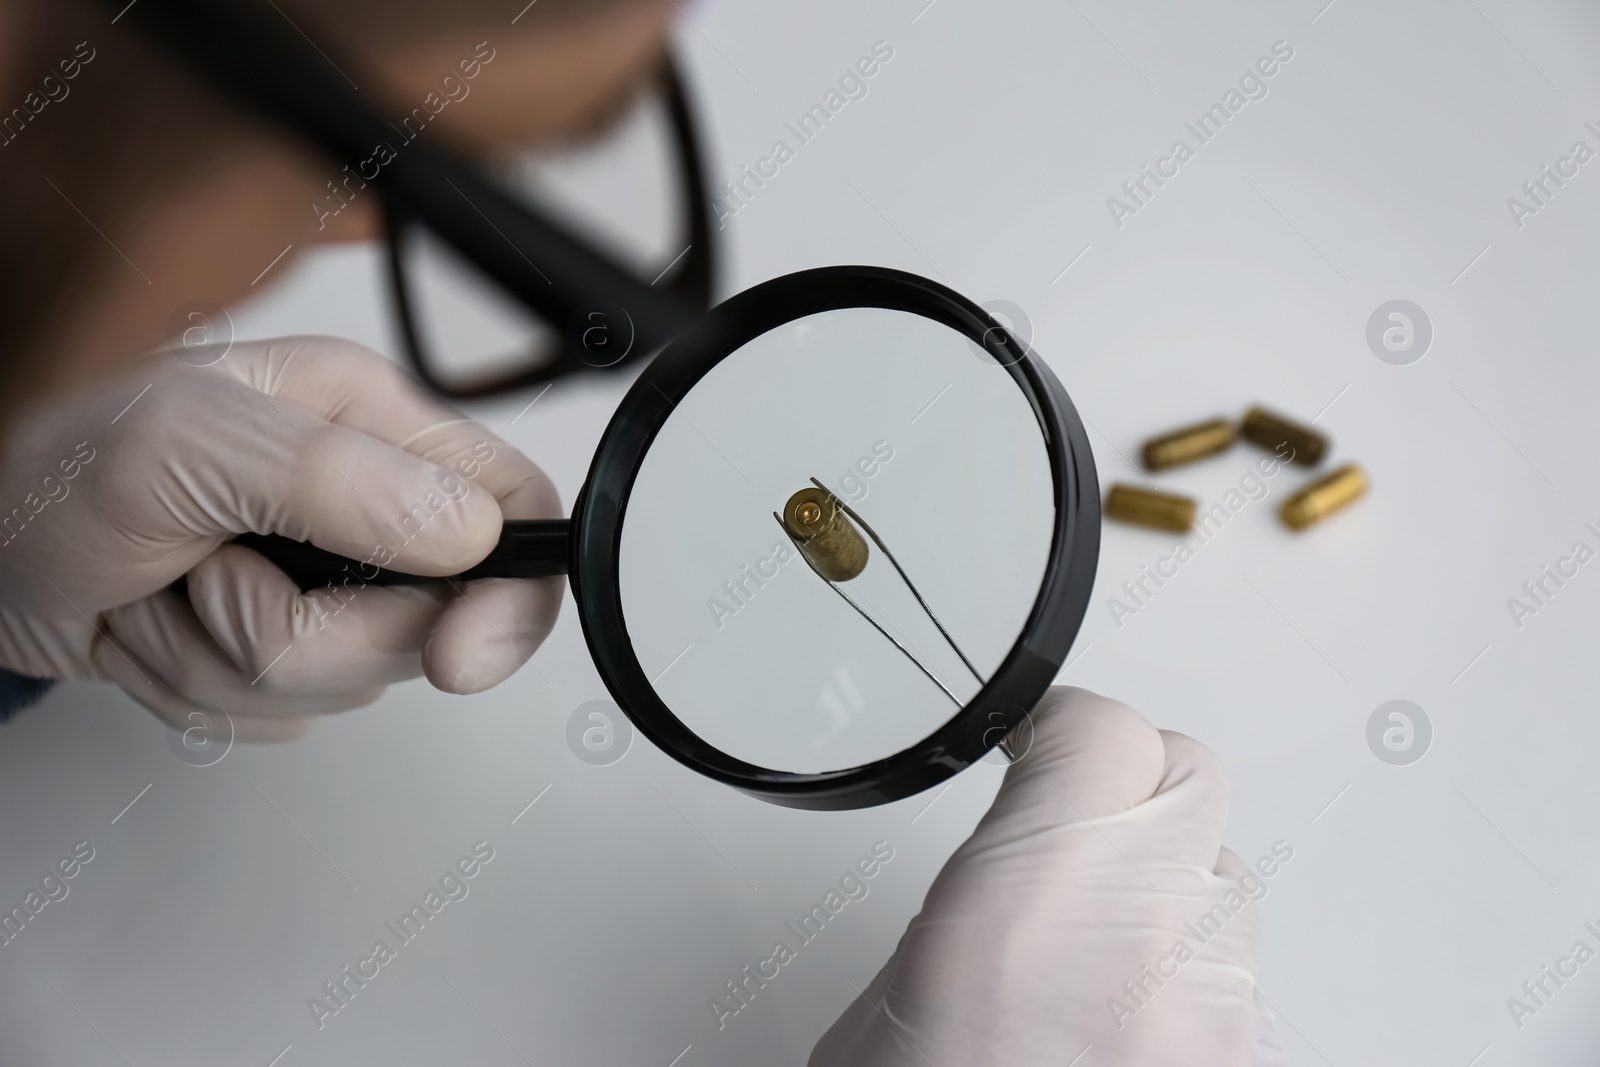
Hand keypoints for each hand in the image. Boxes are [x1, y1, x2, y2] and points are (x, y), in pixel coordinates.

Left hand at [0, 336, 560, 738]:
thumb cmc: (53, 473)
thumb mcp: (185, 444)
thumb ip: (334, 480)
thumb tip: (469, 534)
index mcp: (369, 420)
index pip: (515, 507)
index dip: (512, 594)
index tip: (454, 659)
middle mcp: (364, 498)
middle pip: (433, 618)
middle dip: (311, 632)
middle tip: (215, 579)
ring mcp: (325, 579)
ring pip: (353, 679)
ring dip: (234, 660)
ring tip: (170, 593)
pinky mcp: (281, 644)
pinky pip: (291, 712)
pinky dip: (207, 691)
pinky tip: (161, 628)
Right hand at [810, 687, 1289, 1066]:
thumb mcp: (883, 1017)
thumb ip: (968, 913)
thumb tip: (1009, 878)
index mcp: (1024, 913)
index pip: (1103, 731)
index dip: (1065, 724)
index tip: (1039, 739)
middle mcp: (1146, 955)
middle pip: (1192, 781)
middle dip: (1134, 781)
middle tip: (1076, 817)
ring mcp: (1219, 1024)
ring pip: (1229, 881)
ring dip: (1170, 886)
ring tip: (1096, 943)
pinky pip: (1242, 981)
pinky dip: (1192, 977)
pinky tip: (1127, 1022)